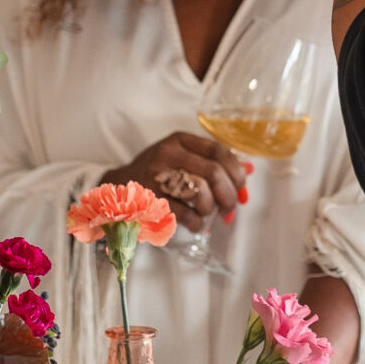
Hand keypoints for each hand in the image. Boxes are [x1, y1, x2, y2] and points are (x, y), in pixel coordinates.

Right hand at [100, 132, 249, 233]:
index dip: (236, 171)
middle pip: (214, 172)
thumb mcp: (181, 157)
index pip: (219, 150)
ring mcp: (157, 176)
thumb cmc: (157, 172)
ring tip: (207, 212)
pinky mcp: (150, 200)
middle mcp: (168, 154)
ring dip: (211, 208)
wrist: (117, 187)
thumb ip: (212, 162)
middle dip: (228, 194)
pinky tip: (195, 223)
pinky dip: (196, 222)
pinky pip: (185, 214)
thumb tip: (248, 171)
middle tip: (230, 207)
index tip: (240, 187)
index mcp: (179, 140)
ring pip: (201, 193)